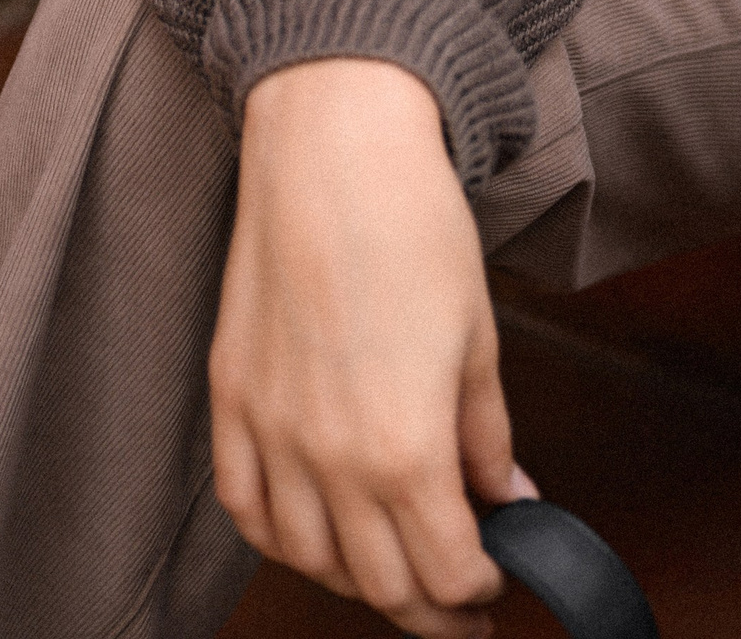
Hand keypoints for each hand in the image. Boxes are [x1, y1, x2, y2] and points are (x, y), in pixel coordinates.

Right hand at [210, 56, 535, 638]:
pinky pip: (245, 509)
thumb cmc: (414, 224)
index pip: (445, 574)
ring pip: (309, 560)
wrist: (333, 147)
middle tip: (457, 597)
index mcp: (404, 450)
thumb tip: (509, 499)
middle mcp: (329, 460)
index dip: (479, 592)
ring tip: (394, 560)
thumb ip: (488, 437)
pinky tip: (313, 531)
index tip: (497, 579)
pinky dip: (283, 537)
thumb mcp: (478, 337)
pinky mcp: (230, 400)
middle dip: (429, 605)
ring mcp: (270, 434)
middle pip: (380, 585)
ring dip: (357, 576)